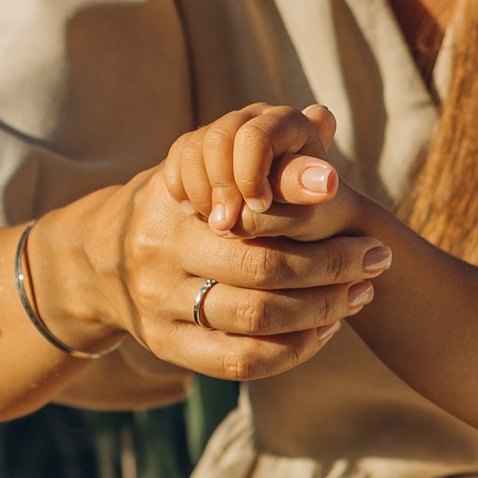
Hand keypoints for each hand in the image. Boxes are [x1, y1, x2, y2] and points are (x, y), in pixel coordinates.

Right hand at [46, 103, 389, 381]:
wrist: (101, 259)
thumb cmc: (180, 204)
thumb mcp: (207, 164)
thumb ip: (266, 146)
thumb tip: (323, 115)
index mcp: (173, 205)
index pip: (255, 220)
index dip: (312, 218)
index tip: (357, 215)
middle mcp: (159, 258)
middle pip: (262, 274)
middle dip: (332, 268)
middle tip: (377, 258)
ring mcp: (159, 309)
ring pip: (256, 323)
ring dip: (322, 311)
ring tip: (360, 292)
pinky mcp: (166, 348)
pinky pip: (240, 363)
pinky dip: (293, 350)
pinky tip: (325, 329)